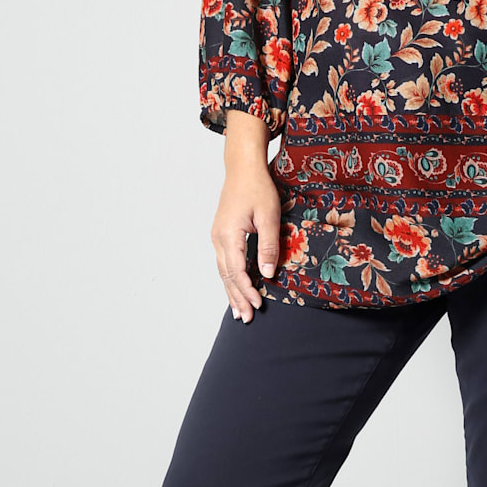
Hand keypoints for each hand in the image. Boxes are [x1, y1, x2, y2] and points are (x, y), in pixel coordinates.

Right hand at [210, 160, 280, 322]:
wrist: (243, 168)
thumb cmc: (257, 188)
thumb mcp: (269, 216)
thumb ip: (268, 246)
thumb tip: (267, 274)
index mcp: (228, 235)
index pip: (237, 271)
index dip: (247, 290)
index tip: (258, 305)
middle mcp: (218, 238)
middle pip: (226, 275)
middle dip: (237, 298)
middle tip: (246, 318)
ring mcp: (218, 236)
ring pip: (223, 270)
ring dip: (231, 291)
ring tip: (238, 311)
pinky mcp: (222, 234)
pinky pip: (224, 261)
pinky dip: (230, 278)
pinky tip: (235, 287)